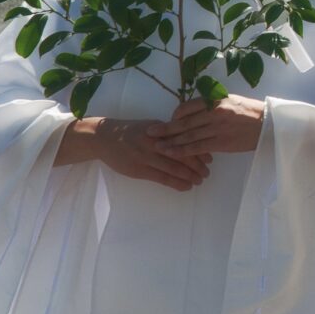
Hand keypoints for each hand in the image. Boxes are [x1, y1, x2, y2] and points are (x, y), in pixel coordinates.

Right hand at [60, 118, 211, 190]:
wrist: (104, 138)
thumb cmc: (130, 132)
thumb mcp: (150, 127)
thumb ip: (167, 133)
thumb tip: (189, 140)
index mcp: (160, 129)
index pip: (184, 140)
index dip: (198, 149)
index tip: (210, 157)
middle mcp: (155, 141)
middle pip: (182, 154)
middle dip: (197, 164)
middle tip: (208, 172)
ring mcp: (146, 156)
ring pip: (174, 167)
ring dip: (190, 175)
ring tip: (200, 180)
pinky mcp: (139, 169)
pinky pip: (162, 178)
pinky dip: (176, 183)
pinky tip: (186, 186)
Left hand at [148, 95, 265, 156]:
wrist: (268, 123)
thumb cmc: (249, 111)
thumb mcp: (230, 100)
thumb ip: (212, 104)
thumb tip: (195, 111)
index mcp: (215, 99)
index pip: (188, 107)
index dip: (175, 115)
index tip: (169, 120)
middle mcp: (213, 112)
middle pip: (184, 122)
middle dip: (165, 128)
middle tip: (149, 133)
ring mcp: (216, 128)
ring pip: (188, 136)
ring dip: (170, 142)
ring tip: (156, 146)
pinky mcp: (221, 142)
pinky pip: (198, 147)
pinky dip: (183, 151)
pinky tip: (173, 154)